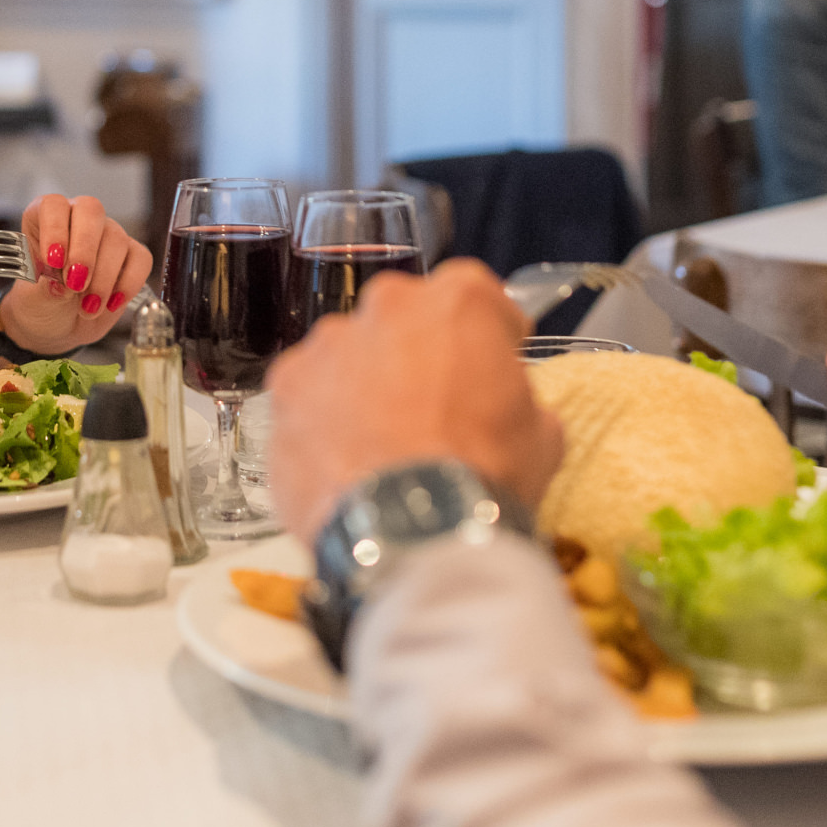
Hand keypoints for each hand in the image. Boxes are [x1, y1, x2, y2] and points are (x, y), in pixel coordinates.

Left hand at [1, 194, 154, 354]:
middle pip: (91, 212)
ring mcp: (107, 235)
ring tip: (88, 308)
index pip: (53, 206)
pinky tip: (110, 304)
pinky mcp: (131, 257)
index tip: (53, 262)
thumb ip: (44, 290)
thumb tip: (60, 285)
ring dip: (103, 278)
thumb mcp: (33, 301)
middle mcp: (77, 220)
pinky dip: (128, 285)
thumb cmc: (41, 304)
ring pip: (117, 239)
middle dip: (85, 250)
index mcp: (43, 220)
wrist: (59, 327)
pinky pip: (140, 259)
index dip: (54, 230)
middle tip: (75, 284)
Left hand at [265, 260, 563, 538]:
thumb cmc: (483, 477)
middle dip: (417, 353)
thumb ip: (521, 401)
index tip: (491, 357)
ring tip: (380, 441)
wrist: (410, 533)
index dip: (485, 329)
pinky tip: (341, 459)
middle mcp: (387, 307)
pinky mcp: (286, 388)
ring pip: (349, 353)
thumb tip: (514, 412)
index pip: (474, 293)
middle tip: (431, 405)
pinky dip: (322, 418)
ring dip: (364, 384)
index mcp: (458, 302)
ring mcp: (328, 345)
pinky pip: (308, 394)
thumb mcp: (541, 437)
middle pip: (403, 318)